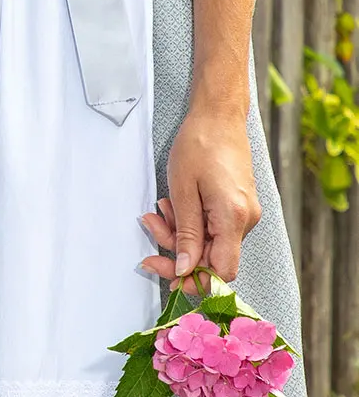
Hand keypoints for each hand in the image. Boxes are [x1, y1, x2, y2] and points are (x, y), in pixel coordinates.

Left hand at [138, 104, 261, 295]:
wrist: (218, 116)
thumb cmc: (200, 144)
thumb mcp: (183, 191)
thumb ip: (186, 234)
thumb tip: (186, 269)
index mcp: (233, 217)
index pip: (222, 271)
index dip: (195, 280)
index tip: (169, 277)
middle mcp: (245, 220)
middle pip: (212, 259)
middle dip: (177, 250)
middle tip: (151, 236)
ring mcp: (244, 214)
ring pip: (209, 243)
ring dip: (180, 233)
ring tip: (160, 211)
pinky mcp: (238, 207)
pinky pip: (213, 228)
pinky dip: (191, 223)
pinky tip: (175, 207)